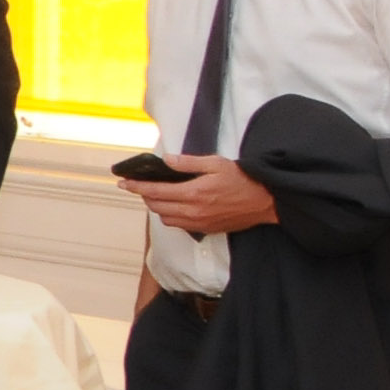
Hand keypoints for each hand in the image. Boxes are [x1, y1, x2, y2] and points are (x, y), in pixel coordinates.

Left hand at [131, 154, 277, 236]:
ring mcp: (200, 222)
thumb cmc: (242, 180)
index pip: (155, 191)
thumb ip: (188, 162)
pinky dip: (170, 216)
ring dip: (157, 207)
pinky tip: (174, 206)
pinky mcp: (206, 229)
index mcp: (194, 193)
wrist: (265, 201)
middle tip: (138, 186)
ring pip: (166, 218)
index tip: (124, 182)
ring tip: (156, 194)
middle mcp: (193, 211)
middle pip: (156, 206)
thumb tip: (167, 160)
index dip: (136, 187)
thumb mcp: (215, 163)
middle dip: (144, 195)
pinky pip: (179, 225)